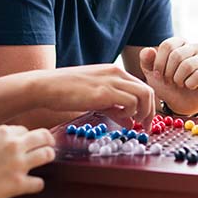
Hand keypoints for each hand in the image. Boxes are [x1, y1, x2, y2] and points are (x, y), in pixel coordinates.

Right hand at [0, 125, 54, 197]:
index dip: (25, 138)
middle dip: (46, 141)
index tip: (25, 143)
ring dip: (47, 157)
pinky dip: (36, 184)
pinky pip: (39, 182)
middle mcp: (13, 144)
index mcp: (1, 132)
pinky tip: (31, 185)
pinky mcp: (19, 183)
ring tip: (44, 161)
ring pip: (48, 154)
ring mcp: (18, 163)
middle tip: (47, 146)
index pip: (24, 130)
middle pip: (43, 136)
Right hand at [34, 64, 154, 126]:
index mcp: (114, 72)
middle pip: (148, 90)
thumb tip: (130, 122)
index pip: (142, 86)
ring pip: (144, 94)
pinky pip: (131, 102)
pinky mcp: (105, 92)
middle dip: (151, 112)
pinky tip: (118, 117)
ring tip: (131, 122)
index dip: (148, 105)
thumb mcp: (96, 99)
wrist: (47, 86)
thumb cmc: (67, 92)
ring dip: (142, 112)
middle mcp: (116, 73)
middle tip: (146, 126)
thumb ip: (115, 109)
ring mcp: (111, 81)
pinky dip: (130, 113)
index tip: (146, 120)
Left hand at [139, 37, 197, 115]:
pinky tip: (189, 86)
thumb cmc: (166, 83)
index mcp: (178, 43)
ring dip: (178, 79)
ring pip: (187, 65)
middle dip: (168, 73)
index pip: (167, 45)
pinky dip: (189, 84)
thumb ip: (146, 60)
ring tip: (179, 83)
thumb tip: (149, 50)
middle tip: (169, 81)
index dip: (159, 63)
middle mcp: (193, 47)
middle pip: (177, 55)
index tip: (158, 74)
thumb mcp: (152, 73)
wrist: (179, 102)